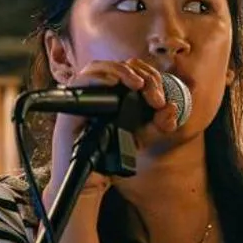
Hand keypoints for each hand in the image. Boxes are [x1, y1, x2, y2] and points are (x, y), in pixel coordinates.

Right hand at [49, 58, 181, 185]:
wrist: (90, 177)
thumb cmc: (112, 152)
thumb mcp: (143, 136)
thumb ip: (159, 123)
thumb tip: (171, 107)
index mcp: (115, 92)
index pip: (131, 69)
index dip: (149, 76)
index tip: (160, 99)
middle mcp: (98, 90)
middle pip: (118, 64)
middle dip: (141, 76)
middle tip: (154, 97)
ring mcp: (83, 96)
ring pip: (97, 67)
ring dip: (121, 71)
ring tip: (138, 84)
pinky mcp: (71, 106)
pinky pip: (79, 83)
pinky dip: (96, 79)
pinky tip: (113, 84)